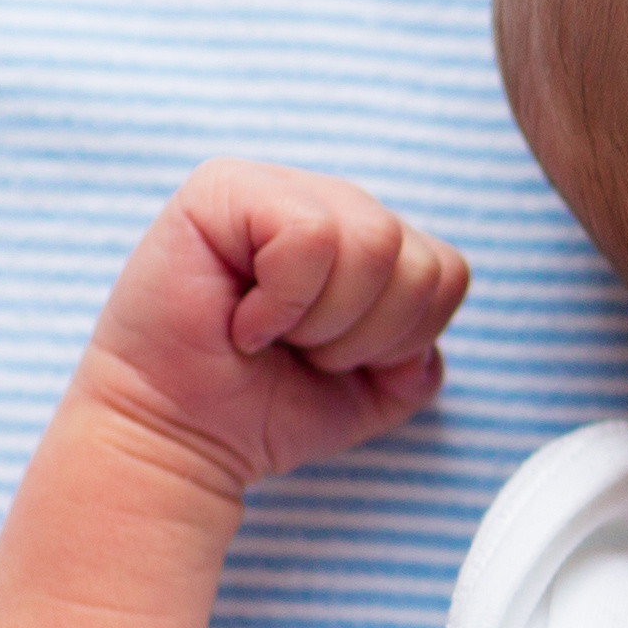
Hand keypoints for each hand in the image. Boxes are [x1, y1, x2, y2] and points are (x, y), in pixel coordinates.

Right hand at [79, 157, 470, 495]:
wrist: (180, 440)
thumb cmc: (264, 410)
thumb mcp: (373, 392)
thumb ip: (419, 358)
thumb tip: (428, 343)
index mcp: (365, 239)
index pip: (447, 272)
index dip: (401, 340)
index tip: (332, 361)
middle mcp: (326, 201)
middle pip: (417, 260)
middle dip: (361, 335)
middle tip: (296, 350)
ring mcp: (274, 186)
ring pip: (375, 242)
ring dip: (322, 319)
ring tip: (268, 333)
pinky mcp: (222, 188)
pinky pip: (310, 236)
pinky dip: (282, 301)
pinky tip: (241, 318)